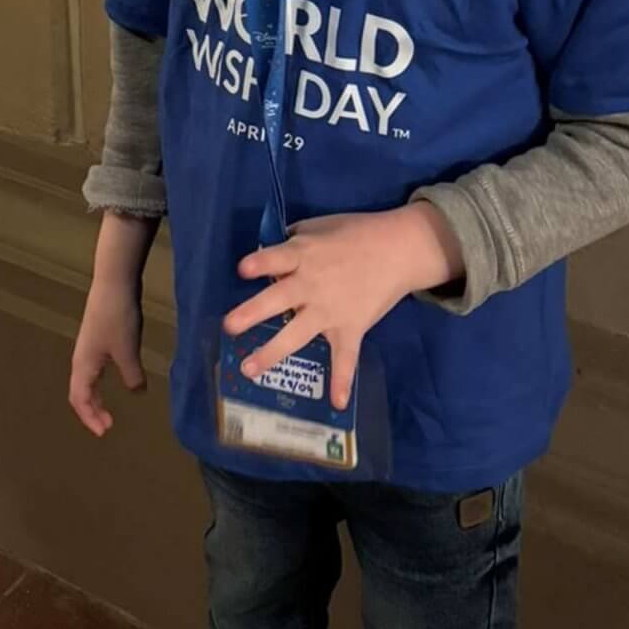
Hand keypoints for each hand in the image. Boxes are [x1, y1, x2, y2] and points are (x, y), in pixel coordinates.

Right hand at [68, 278, 147, 438]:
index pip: (79, 400)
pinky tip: (118, 376)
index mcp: (83, 365)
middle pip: (80, 392)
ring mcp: (88, 346)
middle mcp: (81, 358)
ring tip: (109, 409)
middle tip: (108, 426)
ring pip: (86, 379)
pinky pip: (95, 368)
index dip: (90, 418)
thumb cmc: (117, 319)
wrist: (114, 282)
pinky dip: (102, 381)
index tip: (105, 432)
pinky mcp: (98, 336)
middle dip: (91, 412)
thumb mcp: (128, 351)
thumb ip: (132, 376)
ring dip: (96, 397)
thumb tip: (137, 393)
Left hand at [222, 202, 463, 407]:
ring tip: (248, 369)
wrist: (399, 249)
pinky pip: (346, 357)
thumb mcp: (320, 226)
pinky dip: (343, 380)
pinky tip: (336, 402)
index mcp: (304, 255)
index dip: (260, 264)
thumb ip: (294, 239)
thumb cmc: (356, 232)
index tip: (242, 270)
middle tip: (230, 326)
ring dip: (273, 352)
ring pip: (297, 333)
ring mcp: (330, 310)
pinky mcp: (350, 327)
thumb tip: (269, 253)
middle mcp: (312, 285)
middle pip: (278, 299)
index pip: (276, 258)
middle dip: (253, 313)